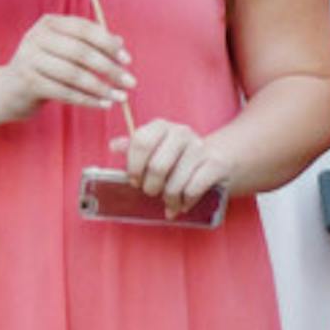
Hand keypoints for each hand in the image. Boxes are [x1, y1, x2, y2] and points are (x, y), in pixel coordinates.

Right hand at [0, 13, 136, 118]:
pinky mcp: (28, 82)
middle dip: (109, 68)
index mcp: (49, 23)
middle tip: (130, 82)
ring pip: (74, 74)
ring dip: (101, 88)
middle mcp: (37, 37)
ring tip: (120, 97)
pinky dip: (87, 100)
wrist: (7, 91)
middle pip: (81, 52)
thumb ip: (89, 44)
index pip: (85, 29)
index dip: (108, 44)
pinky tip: (103, 105)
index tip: (128, 60)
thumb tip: (120, 42)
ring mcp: (29, 59)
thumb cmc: (44, 68)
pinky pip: (64, 92)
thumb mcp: (64, 51)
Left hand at [111, 117, 233, 215]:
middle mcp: (181, 132)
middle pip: (157, 166)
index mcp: (161, 126)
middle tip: (151, 192)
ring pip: (175, 183)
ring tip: (168, 201)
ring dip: (169, 199)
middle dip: (151, 187)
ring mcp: (200, 147)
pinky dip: (185, 202)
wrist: (214, 159)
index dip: (134, 166)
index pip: (141, 141)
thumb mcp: (153, 150)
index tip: (134, 180)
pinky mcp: (215, 164)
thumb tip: (114, 145)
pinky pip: (193, 190)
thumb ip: (133, 148)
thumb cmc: (175, 158)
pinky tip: (183, 203)